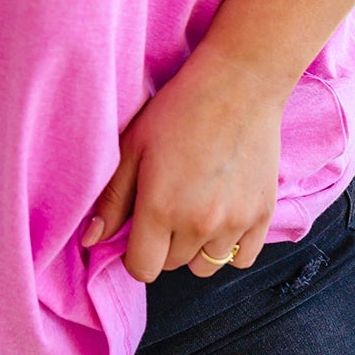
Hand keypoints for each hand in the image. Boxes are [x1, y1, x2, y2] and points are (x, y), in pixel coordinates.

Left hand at [80, 52, 283, 282]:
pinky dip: (231, 246)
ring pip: (207, 265)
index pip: (142, 269)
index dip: (134, 254)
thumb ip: (112, 199)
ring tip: (196, 208)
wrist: (238, 84)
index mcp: (161, 208)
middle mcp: (199, 224)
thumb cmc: (180, 109)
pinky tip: (223, 215)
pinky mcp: (263, 215)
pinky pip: (243, 259)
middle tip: (167, 205)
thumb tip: (91, 240)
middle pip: (172, 265)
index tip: (138, 231)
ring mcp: (235, 222)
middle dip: (164, 244)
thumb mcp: (133, 146)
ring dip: (196, 247)